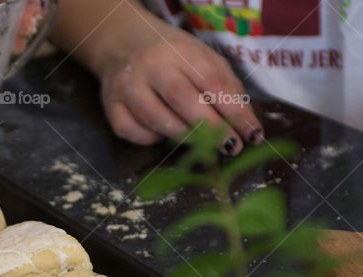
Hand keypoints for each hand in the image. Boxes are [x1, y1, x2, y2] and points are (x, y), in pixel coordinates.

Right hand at [96, 21, 262, 152]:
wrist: (123, 45)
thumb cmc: (173, 58)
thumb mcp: (203, 59)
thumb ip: (226, 87)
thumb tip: (247, 126)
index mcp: (180, 50)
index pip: (212, 81)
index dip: (234, 111)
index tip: (252, 134)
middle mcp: (151, 66)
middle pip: (182, 100)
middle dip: (211, 129)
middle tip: (231, 147)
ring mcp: (127, 87)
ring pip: (156, 120)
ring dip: (184, 137)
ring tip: (200, 143)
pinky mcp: (111, 106)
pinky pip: (132, 132)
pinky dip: (151, 138)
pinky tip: (162, 133)